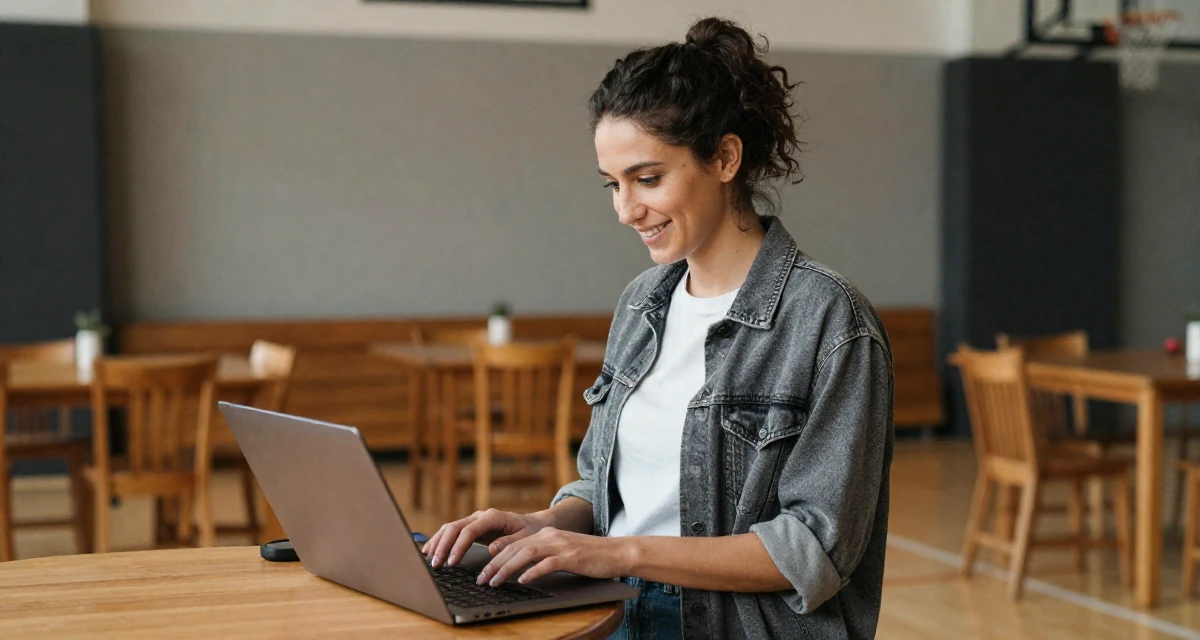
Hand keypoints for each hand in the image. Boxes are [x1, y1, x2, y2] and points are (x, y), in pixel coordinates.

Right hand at [423, 508, 545, 568]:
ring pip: (450, 528)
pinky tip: (429, 549)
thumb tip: (491, 549)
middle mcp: (480, 515)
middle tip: (436, 564)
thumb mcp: (525, 538)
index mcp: (493, 517)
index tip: (452, 563)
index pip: (470, 530)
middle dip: (443, 546)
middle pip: (455, 528)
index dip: (458, 546)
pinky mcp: (470, 526)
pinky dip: (439, 539)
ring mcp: (474, 519)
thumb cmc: (530, 532)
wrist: (534, 523)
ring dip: (438, 543)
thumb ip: (508, 543)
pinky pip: (451, 531)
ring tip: (429, 559)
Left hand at [475, 527, 627, 586]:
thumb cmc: (590, 556)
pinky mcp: (571, 557)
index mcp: (546, 534)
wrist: (617, 552)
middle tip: (481, 579)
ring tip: (494, 581)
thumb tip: (522, 571)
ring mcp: (561, 545)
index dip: (495, 558)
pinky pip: (547, 563)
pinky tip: (522, 581)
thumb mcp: (563, 552)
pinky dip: (532, 572)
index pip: (514, 544)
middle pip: (515, 548)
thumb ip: (544, 557)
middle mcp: (550, 536)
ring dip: (506, 568)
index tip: (483, 572)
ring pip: (526, 554)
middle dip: (494, 564)